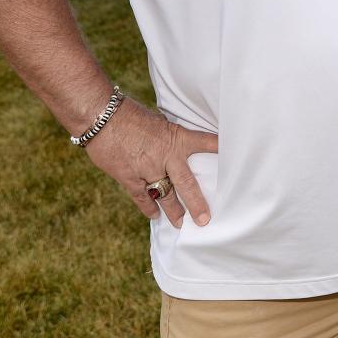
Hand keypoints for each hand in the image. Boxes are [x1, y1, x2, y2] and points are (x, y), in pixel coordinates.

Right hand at [84, 97, 218, 227]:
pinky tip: (154, 216)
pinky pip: (141, 197)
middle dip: (197, 203)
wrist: (102, 116)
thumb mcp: (158, 121)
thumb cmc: (130, 114)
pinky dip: (148, 208)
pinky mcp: (128, 177)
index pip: (204, 143)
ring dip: (173, 211)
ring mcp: (147, 169)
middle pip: (186, 184)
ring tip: (181, 223)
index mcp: (176, 138)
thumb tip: (174, 143)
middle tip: (205, 220)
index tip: (235, 156)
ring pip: (164, 195)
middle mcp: (165, 156)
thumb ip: (167, 136)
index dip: (219, 149)